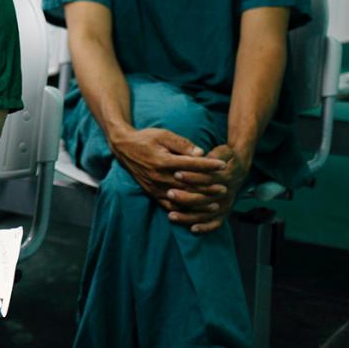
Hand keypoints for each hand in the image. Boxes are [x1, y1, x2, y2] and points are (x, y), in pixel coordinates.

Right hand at [109, 127, 227, 210]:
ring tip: (215, 204)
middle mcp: (158, 177)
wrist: (123, 148)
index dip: (209, 165)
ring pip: (181, 200)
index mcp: (163, 161)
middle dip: (208, 188)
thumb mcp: (163, 135)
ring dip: (199, 203)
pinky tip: (196, 213)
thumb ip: (182, 144)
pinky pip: (169, 206)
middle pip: (188, 186)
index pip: (191, 165)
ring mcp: (154, 187)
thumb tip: (201, 153)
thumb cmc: (146, 138)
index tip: (223, 166)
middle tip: (224, 188)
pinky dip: (184, 211)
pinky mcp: (152, 193)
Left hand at [166, 145, 250, 233]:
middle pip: (205, 198)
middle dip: (185, 197)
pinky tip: (192, 229)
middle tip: (169, 194)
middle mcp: (227, 192)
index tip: (176, 173)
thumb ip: (209, 156)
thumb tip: (198, 155)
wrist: (240, 167)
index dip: (192, 176)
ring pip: (207, 213)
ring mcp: (226, 203)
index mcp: (226, 176)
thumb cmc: (225, 156)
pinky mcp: (225, 211)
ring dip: (189, 216)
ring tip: (171, 216)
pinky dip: (205, 227)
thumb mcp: (221, 151)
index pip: (207, 178)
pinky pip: (216, 222)